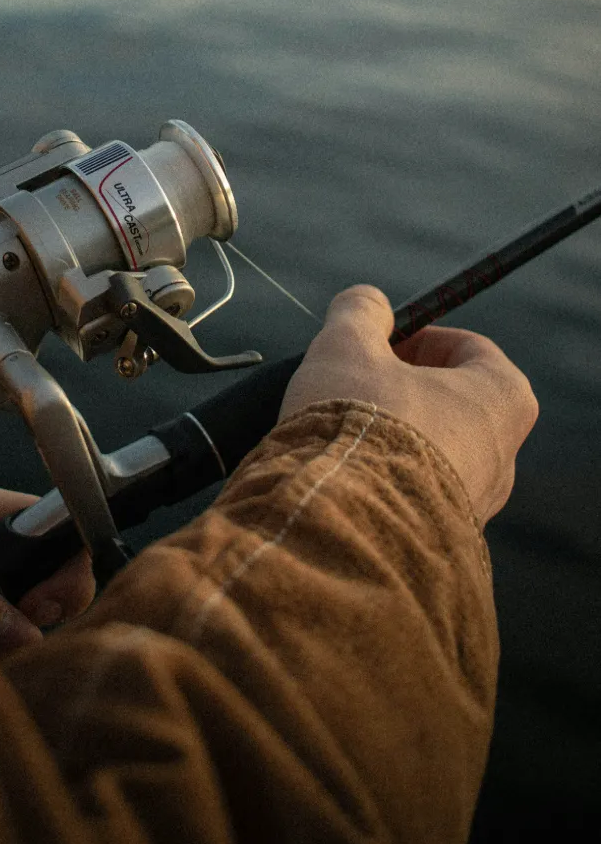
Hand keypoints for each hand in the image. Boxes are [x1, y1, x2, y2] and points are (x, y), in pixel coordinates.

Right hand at [279, 285, 538, 525]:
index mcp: (502, 398)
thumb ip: (359, 312)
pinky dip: (382, 480)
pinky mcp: (442, 541)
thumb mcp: (347, 345)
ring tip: (340, 434)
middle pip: (452, 402)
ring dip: (390, 436)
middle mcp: (503, 456)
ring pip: (431, 452)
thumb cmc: (359, 426)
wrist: (346, 526)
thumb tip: (367, 302)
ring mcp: (475, 505)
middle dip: (402, 388)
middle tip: (355, 384)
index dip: (419, 337)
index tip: (380, 342)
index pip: (470, 349)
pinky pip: (413, 497)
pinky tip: (342, 475)